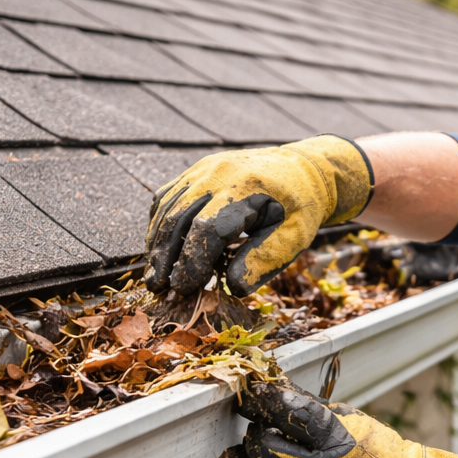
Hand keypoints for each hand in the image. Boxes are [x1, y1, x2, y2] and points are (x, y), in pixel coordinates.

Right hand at [142, 135, 373, 295]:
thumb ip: (264, 260)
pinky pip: (169, 196)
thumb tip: (233, 288)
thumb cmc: (300, 208)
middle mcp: (219, 173)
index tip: (182, 288)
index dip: (191, 261)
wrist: (303, 169)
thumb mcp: (294, 237)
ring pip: (168, 207)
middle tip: (157, 288)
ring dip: (157, 243)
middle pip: (179, 218)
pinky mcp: (198, 171)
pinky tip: (158, 247)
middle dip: (166, 257)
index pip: (208, 229)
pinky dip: (160, 223)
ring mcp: (205, 169)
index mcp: (246, 189)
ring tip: (153, 273)